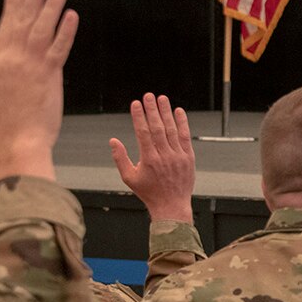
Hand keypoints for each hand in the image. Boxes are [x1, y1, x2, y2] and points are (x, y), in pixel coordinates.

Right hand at [0, 0, 77, 180]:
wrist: (19, 141)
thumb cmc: (9, 120)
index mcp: (0, 61)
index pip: (7, 24)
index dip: (13, 2)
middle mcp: (13, 58)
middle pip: (24, 19)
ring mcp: (30, 65)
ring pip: (42, 27)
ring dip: (52, 4)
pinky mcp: (48, 74)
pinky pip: (59, 47)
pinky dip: (66, 30)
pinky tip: (72, 14)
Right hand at [109, 94, 195, 222]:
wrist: (172, 205)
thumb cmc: (148, 192)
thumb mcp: (129, 178)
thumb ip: (120, 158)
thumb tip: (113, 140)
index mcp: (149, 160)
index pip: (143, 133)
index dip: (139, 117)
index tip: (136, 104)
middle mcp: (164, 156)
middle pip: (158, 127)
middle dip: (152, 110)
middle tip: (148, 95)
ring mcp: (178, 156)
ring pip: (172, 129)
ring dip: (166, 112)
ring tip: (161, 98)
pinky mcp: (189, 157)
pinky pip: (185, 137)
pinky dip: (182, 123)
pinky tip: (178, 111)